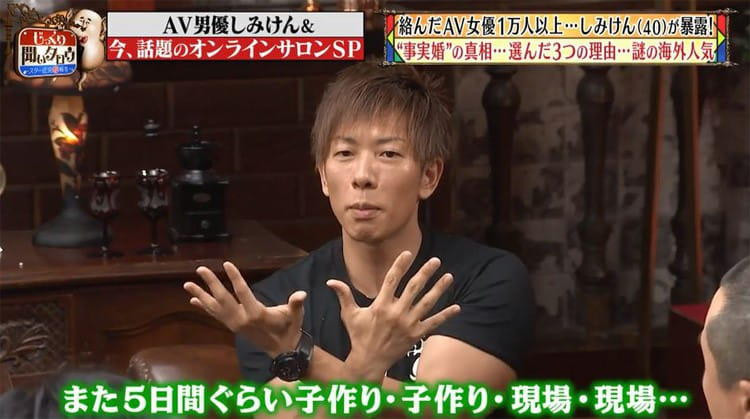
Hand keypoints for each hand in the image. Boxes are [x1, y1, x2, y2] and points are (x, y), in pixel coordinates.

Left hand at [184, 261, 305, 357]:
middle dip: (211, 283)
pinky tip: (194, 300)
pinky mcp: (233, 327)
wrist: (283, 350)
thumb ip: (296, 304)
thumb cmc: (290, 329)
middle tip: (201, 269)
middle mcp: (242, 319)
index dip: (235, 277)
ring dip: (201, 295)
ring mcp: (235, 324)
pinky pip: (215, 315)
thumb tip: (301, 294)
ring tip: (187, 284)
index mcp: (256, 314)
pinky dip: (204, 307)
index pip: (242, 292)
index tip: (227, 264)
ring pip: (214, 308)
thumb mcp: (295, 315)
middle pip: (223, 298)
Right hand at [326, 251, 459, 380]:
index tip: (408, 253)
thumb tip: (331, 280)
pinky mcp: (416, 335)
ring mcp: (408, 324)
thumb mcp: (350, 315)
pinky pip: (434, 323)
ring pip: (427, 302)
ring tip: (449, 276)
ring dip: (439, 289)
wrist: (369, 361)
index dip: (400, 265)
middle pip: (414, 287)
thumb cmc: (358, 336)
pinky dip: (446, 315)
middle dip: (426, 272)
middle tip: (436, 260)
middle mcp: (396, 313)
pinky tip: (457, 307)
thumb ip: (344, 295)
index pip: (392, 280)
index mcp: (380, 305)